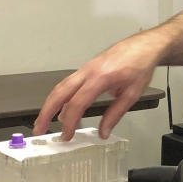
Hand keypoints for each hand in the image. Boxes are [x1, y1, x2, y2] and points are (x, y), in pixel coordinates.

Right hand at [33, 35, 159, 140]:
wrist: (144, 46)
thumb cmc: (140, 65)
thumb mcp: (132, 94)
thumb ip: (115, 114)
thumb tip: (103, 132)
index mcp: (101, 77)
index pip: (78, 103)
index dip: (70, 122)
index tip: (66, 135)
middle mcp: (88, 71)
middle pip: (59, 92)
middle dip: (46, 112)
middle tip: (39, 129)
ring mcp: (86, 68)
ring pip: (61, 87)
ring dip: (50, 104)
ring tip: (45, 122)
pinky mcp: (86, 68)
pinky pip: (68, 83)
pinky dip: (61, 97)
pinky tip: (62, 109)